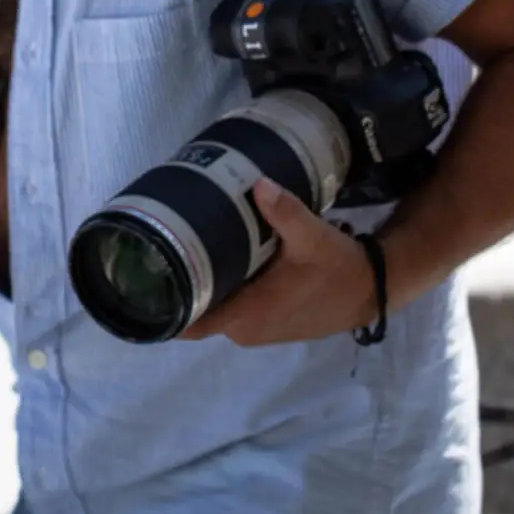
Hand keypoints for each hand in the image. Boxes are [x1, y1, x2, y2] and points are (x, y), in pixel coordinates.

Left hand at [178, 178, 377, 346]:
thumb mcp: (313, 237)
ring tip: (186, 246)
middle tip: (163, 243)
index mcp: (248, 315)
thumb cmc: (339, 267)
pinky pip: (232, 309)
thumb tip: (259, 183)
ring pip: (215, 309)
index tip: (142, 275)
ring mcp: (256, 330)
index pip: (190, 321)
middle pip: (198, 310)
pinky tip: (218, 260)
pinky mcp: (267, 325)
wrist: (371, 289)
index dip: (163, 304)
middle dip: (181, 283)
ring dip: (204, 284)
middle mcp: (245, 330)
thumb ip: (285, 212)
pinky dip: (224, 289)